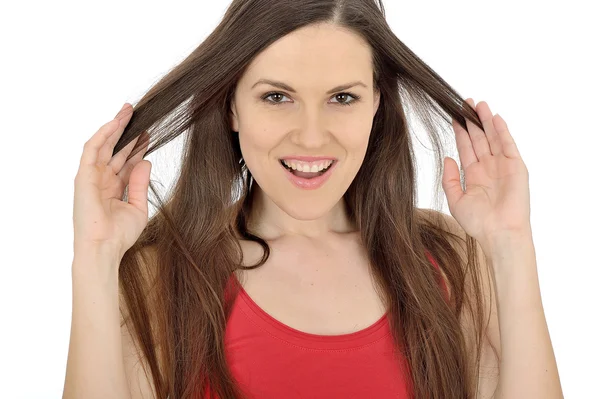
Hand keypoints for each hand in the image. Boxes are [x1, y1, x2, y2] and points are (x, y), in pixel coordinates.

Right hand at [73, 103, 150, 259]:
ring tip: (127, 111)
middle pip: (114, 149)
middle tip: (137, 113)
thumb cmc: (119, 234)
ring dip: (114, 127)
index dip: (138, 146)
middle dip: (126, 131)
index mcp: (114, 187)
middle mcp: (102, 179)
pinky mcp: (83, 176)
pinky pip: (91, 149)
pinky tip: (115, 123)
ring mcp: (91, 177)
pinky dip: (102, 135)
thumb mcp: (138, 206)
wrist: (104, 248)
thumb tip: (146, 160)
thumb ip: (140, 183)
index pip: (127, 160)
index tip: (150, 133)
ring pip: (103, 144)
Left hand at [442, 98, 530, 255]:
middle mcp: (488, 168)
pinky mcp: (516, 167)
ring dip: (485, 121)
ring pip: (492, 137)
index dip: (460, 132)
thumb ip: (450, 179)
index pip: (465, 148)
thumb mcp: (456, 200)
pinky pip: (508, 145)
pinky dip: (502, 131)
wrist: (499, 233)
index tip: (454, 116)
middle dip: (472, 120)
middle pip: (478, 138)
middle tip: (464, 102)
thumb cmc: (479, 222)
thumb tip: (448, 157)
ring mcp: (502, 166)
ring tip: (478, 104)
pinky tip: (495, 118)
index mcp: (473, 175)